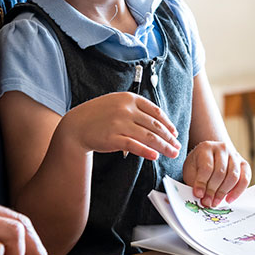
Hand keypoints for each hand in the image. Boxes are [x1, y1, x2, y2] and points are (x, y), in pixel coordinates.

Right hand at [55, 92, 180, 160]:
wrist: (76, 125)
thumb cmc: (99, 115)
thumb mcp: (117, 103)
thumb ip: (136, 109)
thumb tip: (159, 123)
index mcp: (129, 98)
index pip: (155, 112)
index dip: (168, 123)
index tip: (175, 133)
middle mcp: (126, 109)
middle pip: (155, 125)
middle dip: (169, 137)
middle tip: (177, 146)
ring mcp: (119, 123)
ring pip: (148, 136)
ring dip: (163, 146)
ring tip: (172, 153)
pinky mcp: (113, 138)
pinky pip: (134, 145)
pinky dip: (146, 151)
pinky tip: (155, 156)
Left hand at [182, 141, 250, 207]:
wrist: (210, 156)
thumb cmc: (198, 165)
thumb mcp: (190, 170)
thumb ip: (194, 181)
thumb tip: (200, 196)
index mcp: (206, 147)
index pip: (207, 167)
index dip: (202, 183)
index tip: (198, 194)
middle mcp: (222, 149)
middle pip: (220, 172)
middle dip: (212, 190)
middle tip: (207, 202)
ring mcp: (235, 155)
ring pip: (233, 176)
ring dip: (223, 192)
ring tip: (215, 202)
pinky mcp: (244, 164)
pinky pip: (245, 179)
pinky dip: (238, 191)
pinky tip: (229, 199)